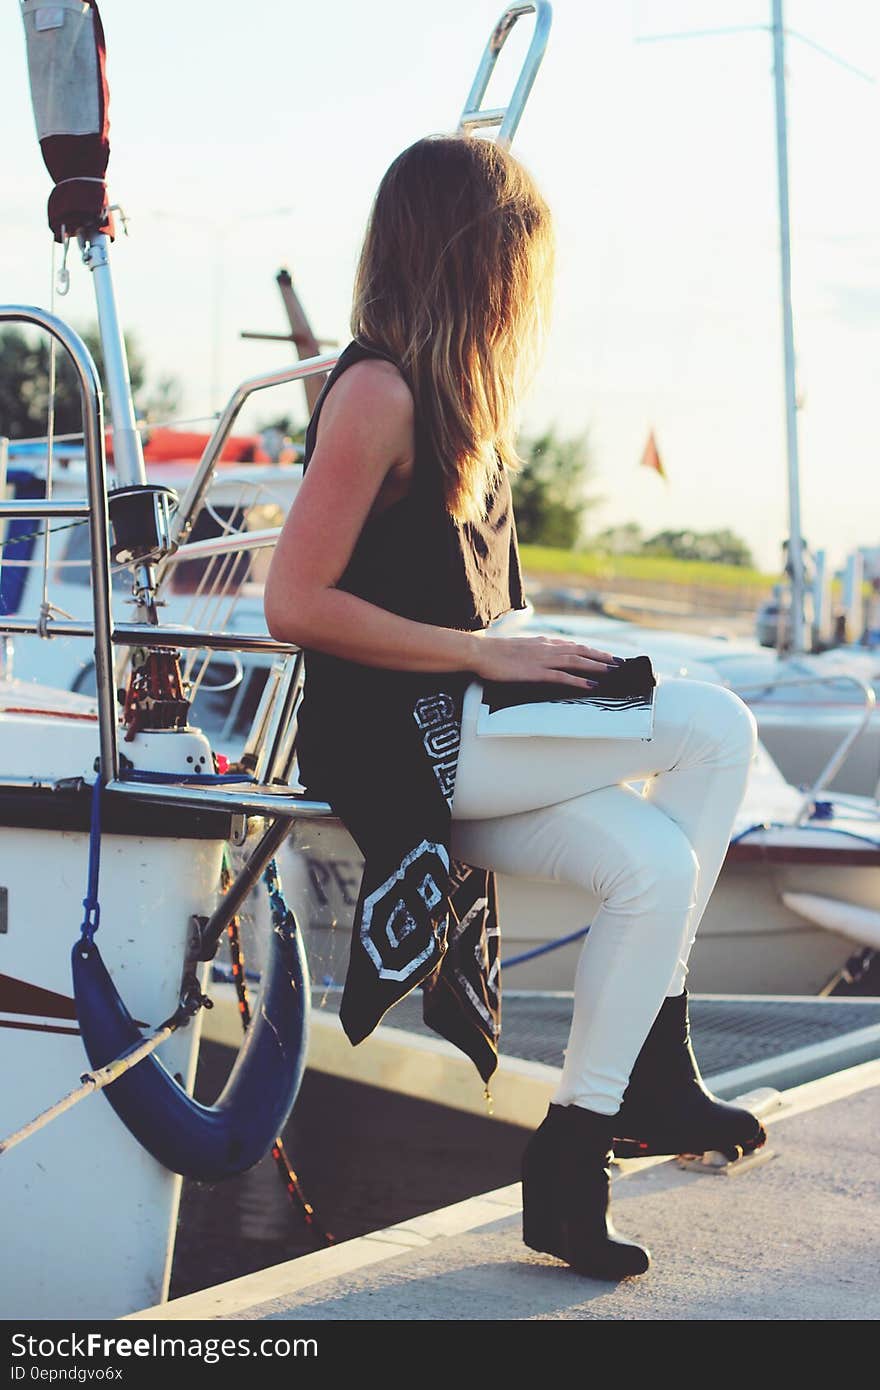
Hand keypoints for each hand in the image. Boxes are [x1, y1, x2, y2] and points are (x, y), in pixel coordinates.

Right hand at [470, 634, 618, 688]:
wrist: (481, 652)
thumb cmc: (496, 653)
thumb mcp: (521, 648)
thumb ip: (536, 650)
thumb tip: (547, 655)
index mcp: (543, 643)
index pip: (573, 645)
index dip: (591, 651)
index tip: (605, 656)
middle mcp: (547, 648)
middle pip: (581, 651)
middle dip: (601, 657)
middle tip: (619, 663)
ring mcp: (543, 660)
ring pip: (576, 661)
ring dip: (596, 667)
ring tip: (612, 672)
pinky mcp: (536, 672)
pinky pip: (562, 677)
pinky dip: (579, 681)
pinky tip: (590, 686)